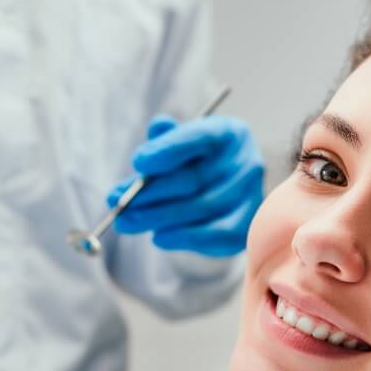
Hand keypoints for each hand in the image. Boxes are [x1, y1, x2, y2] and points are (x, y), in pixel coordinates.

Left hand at [107, 115, 264, 256]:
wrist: (227, 193)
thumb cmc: (196, 164)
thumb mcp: (180, 145)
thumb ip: (165, 141)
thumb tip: (154, 137)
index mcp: (228, 133)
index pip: (199, 137)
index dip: (168, 150)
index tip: (137, 163)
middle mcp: (247, 162)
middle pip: (196, 178)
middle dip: (152, 192)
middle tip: (119, 203)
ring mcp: (252, 195)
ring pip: (202, 207)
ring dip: (160, 217)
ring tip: (127, 222)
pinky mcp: (248, 225)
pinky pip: (217, 234)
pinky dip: (185, 237)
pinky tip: (159, 237)